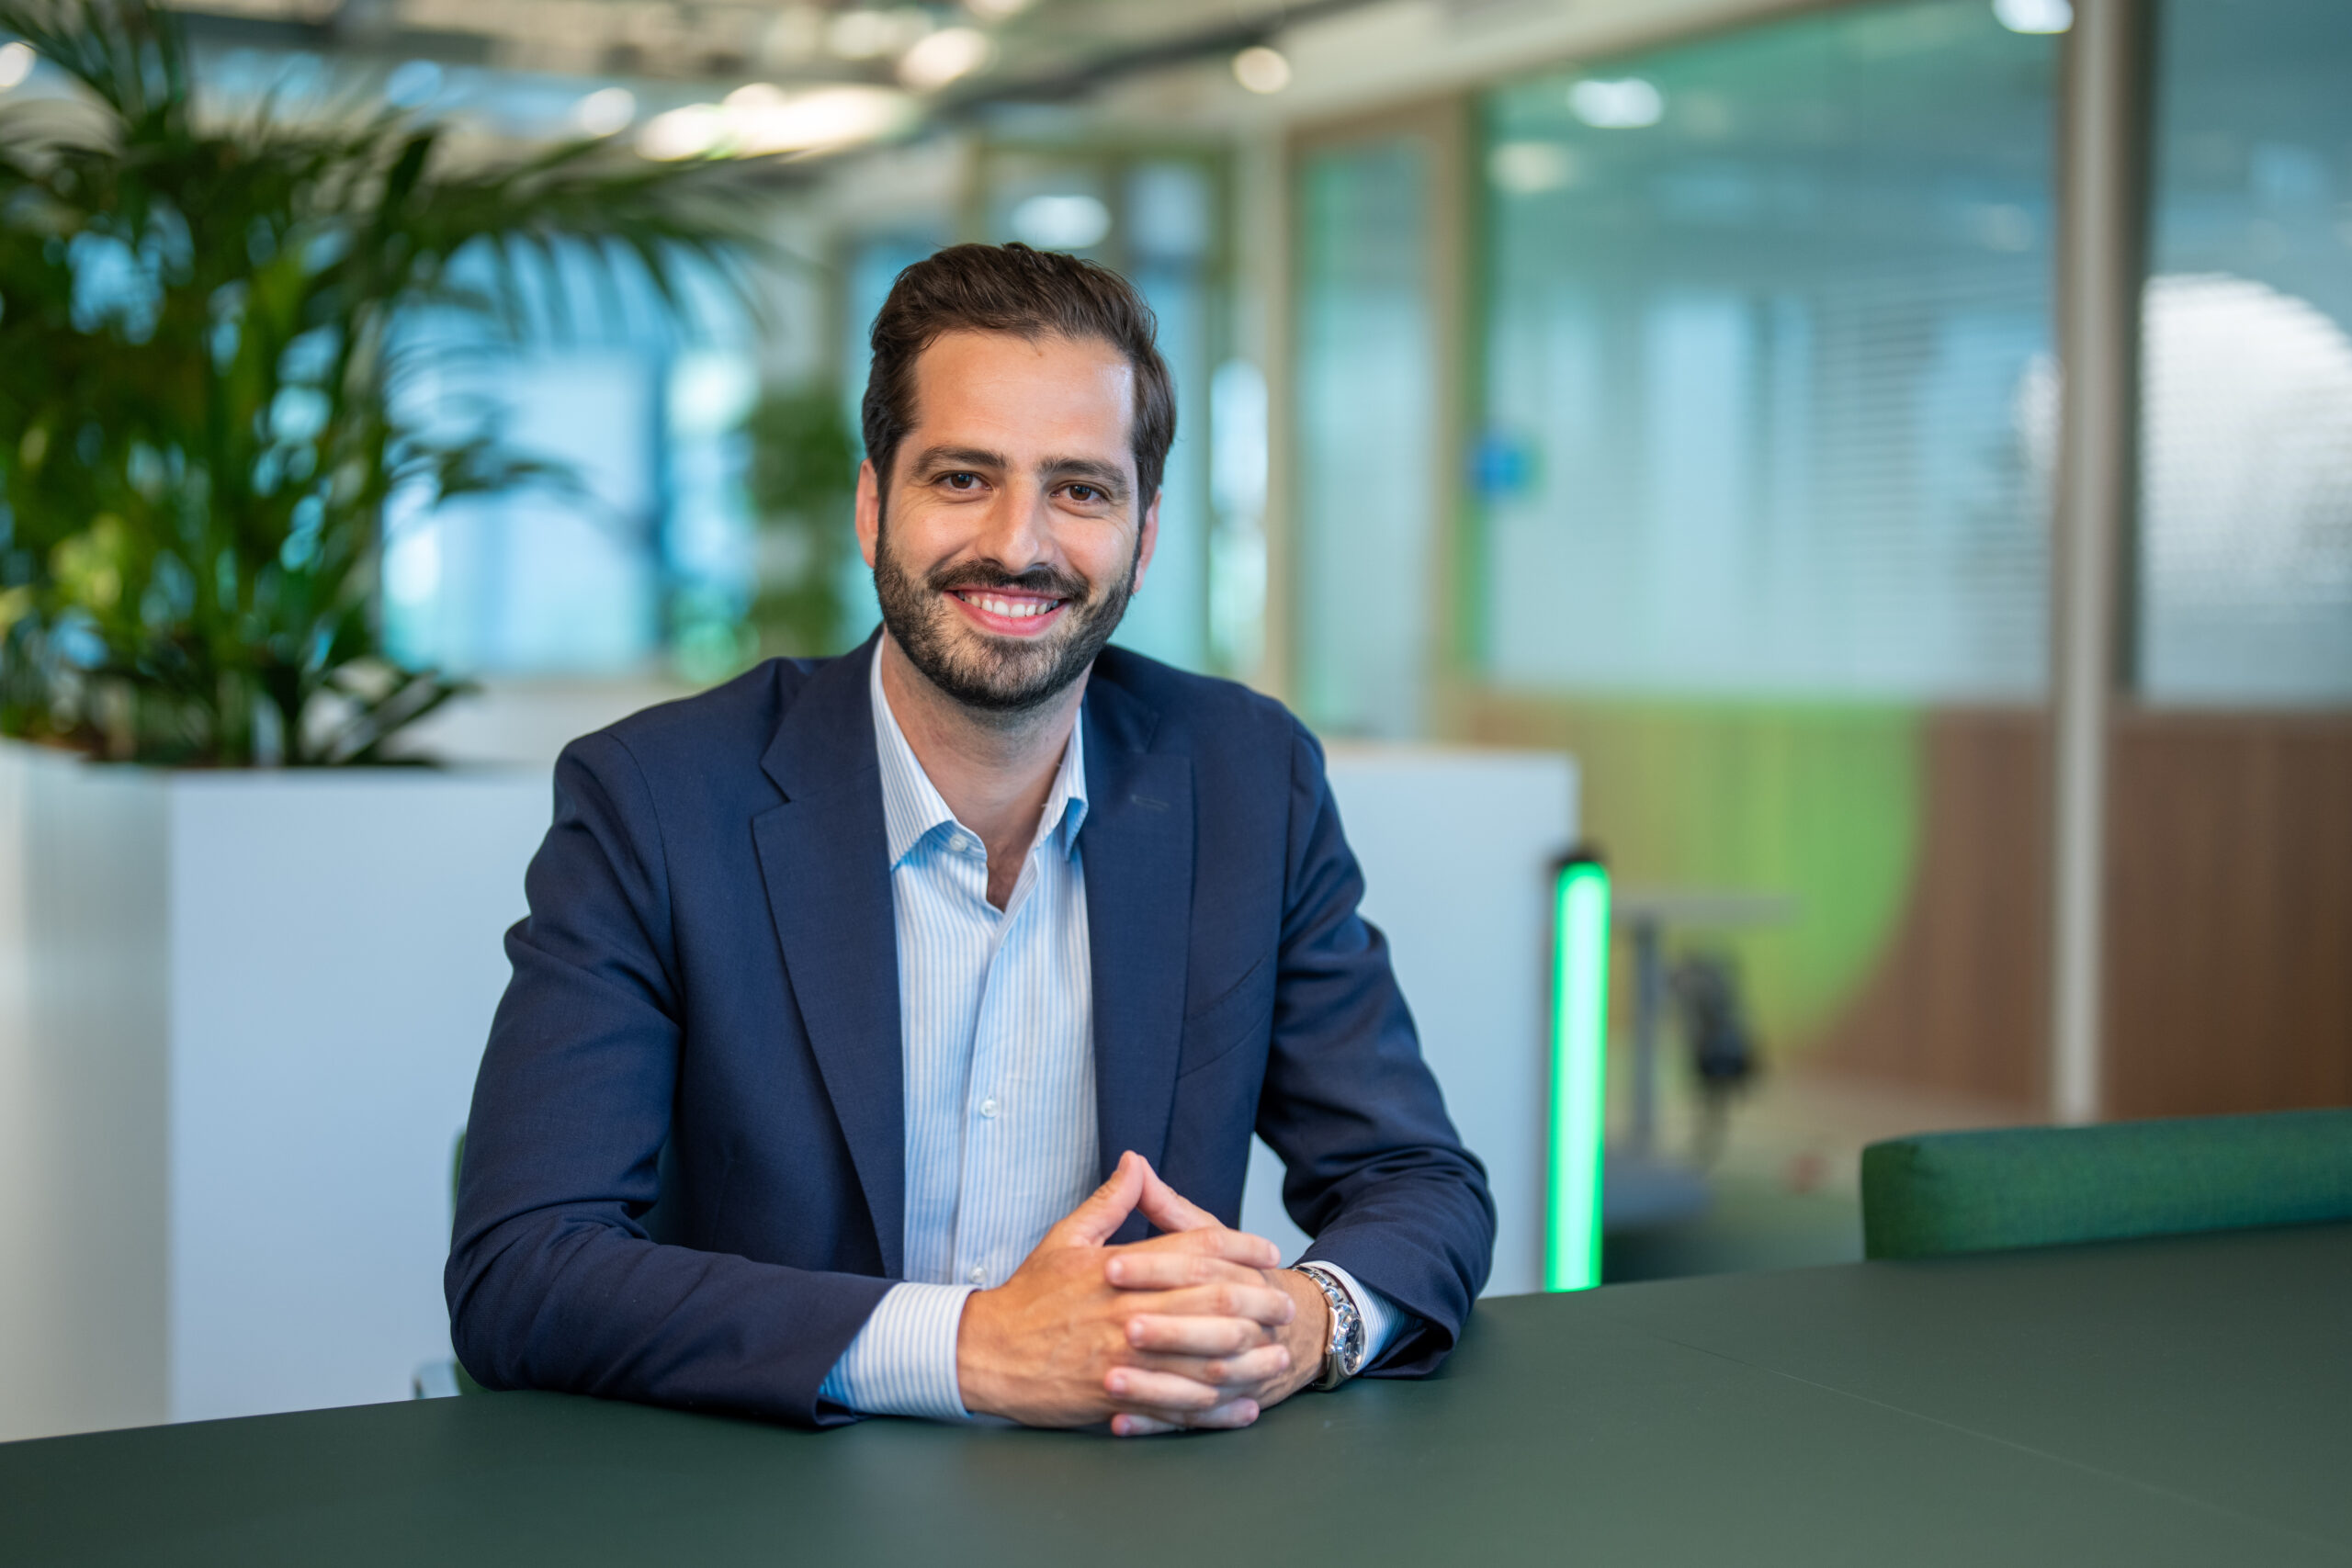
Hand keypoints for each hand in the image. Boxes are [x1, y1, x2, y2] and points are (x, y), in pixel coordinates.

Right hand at [955, 1151, 1294, 1430]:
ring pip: (1202, 1358)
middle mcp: (1127, 1310)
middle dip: (1257, 1303)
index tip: (1268, 1251)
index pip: (1195, 1248)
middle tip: (1286, 1305)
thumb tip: (1136, 1162)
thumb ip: (1108, 1202)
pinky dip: (1215, 1409)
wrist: (985, 1353)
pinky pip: (1177, 1406)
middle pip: (1212, 1302)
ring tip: (1277, 1357)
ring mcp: (1124, 1358)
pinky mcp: (1117, 1396)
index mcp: (1119, 1267)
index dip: (1240, 1246)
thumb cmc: (1028, 1296)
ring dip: (1247, 1359)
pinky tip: (1241, 1406)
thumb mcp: (1066, 1239)